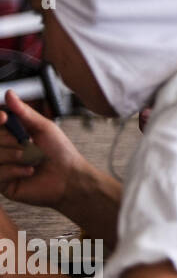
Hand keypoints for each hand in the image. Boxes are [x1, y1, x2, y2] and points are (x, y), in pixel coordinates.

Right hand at [0, 90, 95, 210]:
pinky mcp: (2, 183)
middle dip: (10, 140)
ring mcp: (1, 166)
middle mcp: (3, 150)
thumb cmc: (60, 152)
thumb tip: (9, 93)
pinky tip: (29, 171)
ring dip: (15, 156)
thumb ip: (24, 112)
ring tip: (33, 159)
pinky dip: (15, 170)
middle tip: (28, 144)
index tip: (4, 118)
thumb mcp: (43, 127)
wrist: (70, 177)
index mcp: (11, 135)